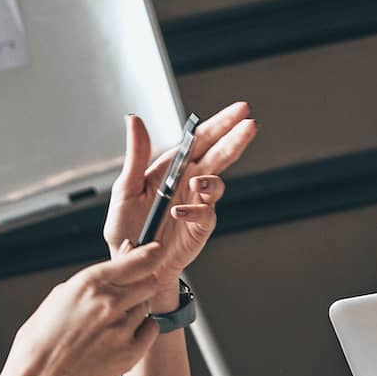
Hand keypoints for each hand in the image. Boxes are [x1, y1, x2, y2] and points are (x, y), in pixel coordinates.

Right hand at [1, 243, 173, 375]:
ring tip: (109, 323)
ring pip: (146, 306)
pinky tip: (120, 335)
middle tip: (127, 294)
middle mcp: (108, 302)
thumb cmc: (44, 337)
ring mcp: (121, 328)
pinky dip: (141, 330)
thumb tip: (125, 254)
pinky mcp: (129, 353)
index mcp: (89, 284)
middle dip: (141, 283)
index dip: (150, 253)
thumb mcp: (62, 296)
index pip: (136, 261)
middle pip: (149, 281)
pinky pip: (151, 330)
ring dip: (135, 309)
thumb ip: (96, 277)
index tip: (156, 250)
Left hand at [104, 102, 255, 283]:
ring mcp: (197, 203)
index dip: (220, 123)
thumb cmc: (126, 228)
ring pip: (217, 184)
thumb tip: (134, 119)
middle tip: (250, 124)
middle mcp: (189, 181)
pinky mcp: (200, 226)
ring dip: (212, 180)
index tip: (240, 110)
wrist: (133, 266)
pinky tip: (179, 213)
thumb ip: (136, 154)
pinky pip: (205, 213)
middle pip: (218, 155)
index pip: (200, 138)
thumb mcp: (126, 188)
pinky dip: (195, 211)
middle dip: (234, 138)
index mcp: (172, 167)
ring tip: (198, 183)